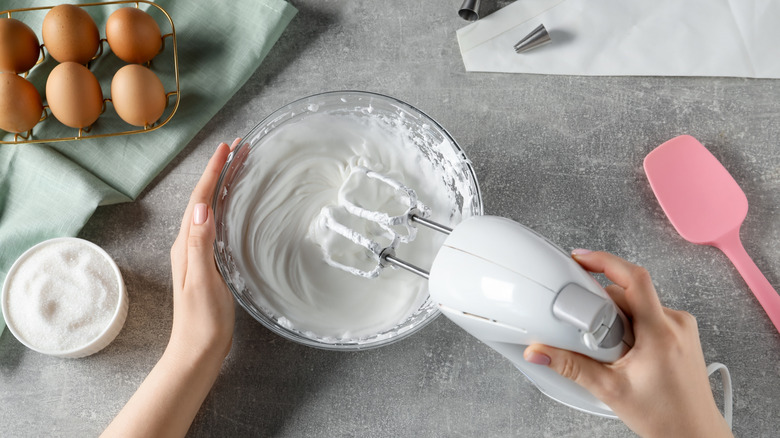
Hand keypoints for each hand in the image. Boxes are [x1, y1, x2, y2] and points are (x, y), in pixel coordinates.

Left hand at [103, 140, 240, 437]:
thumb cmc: (201, 320)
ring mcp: (200, 251)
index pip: (201, 199)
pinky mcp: (211, 260)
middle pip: (206, 197)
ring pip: (212, 207)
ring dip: (224, 183)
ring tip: (240, 164)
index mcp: (187, 243)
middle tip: (239, 146)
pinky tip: (236, 202)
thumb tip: (202, 208)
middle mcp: (190, 242)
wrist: (198, 349)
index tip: (227, 148)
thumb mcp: (201, 281)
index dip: (213, 171)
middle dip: (221, 169)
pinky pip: (219, 222)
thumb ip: (200, 244)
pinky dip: (227, 204)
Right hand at [523, 250, 731, 437]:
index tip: (580, 258)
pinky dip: (628, 322)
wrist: (695, 435)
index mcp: (661, 332)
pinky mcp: (680, 333)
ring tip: (606, 344)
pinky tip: (621, 346)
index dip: (604, 260)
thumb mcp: (610, 390)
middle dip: (601, 303)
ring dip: (615, 315)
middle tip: (584, 323)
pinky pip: (647, 313)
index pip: (634, 278)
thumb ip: (570, 366)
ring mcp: (681, 327)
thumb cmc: (666, 418)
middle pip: (628, 292)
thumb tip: (540, 351)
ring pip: (637, 302)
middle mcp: (675, 323)